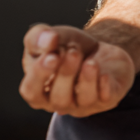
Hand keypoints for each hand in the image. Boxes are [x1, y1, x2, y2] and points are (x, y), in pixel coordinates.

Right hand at [19, 24, 134, 116]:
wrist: (100, 49)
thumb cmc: (68, 47)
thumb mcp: (50, 36)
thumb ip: (39, 37)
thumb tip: (49, 39)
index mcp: (39, 89)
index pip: (32, 91)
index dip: (40, 76)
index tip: (52, 56)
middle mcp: (60, 101)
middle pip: (59, 98)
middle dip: (66, 75)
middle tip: (73, 52)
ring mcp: (84, 103)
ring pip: (84, 100)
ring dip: (87, 80)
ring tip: (90, 62)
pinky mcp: (107, 98)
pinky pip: (106, 98)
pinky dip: (105, 87)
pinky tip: (105, 74)